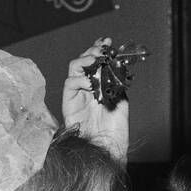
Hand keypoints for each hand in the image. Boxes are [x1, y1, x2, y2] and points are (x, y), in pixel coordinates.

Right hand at [61, 37, 128, 161]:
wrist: (109, 150)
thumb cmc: (116, 131)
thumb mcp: (121, 100)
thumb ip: (116, 82)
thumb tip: (114, 64)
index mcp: (99, 86)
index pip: (96, 63)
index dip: (99, 49)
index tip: (108, 41)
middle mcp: (86, 89)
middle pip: (83, 62)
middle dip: (92, 52)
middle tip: (102, 49)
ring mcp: (77, 95)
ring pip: (74, 69)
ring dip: (84, 61)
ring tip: (95, 60)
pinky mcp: (69, 104)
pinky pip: (70, 84)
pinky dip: (79, 79)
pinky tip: (90, 82)